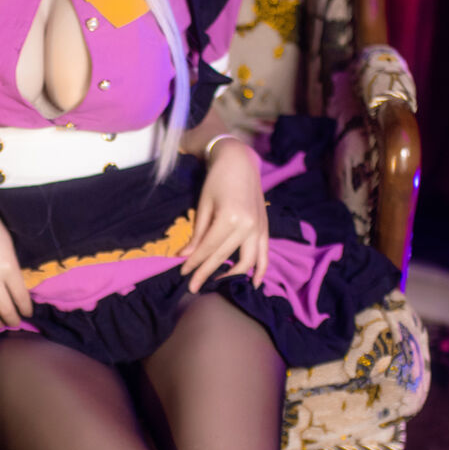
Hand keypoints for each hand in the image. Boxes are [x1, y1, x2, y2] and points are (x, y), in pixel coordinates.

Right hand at [0, 181, 34, 331]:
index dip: (26, 309)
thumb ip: (12, 269)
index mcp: (8, 267)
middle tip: (16, 322)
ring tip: (0, 323)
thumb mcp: (9, 246)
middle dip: (12, 319)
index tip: (28, 313)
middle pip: (5, 309)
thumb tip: (16, 288)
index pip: (21, 298)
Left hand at [180, 138, 268, 292]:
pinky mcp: (265, 228)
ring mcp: (259, 228)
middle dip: (206, 273)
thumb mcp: (203, 205)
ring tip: (217, 286)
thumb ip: (198, 233)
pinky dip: (261, 270)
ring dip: (232, 277)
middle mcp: (247, 225)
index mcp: (229, 217)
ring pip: (246, 261)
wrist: (240, 162)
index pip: (208, 248)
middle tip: (193, 287)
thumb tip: (185, 256)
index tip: (183, 274)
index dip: (194, 263)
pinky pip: (265, 255)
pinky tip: (253, 283)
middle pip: (223, 257)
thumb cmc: (217, 180)